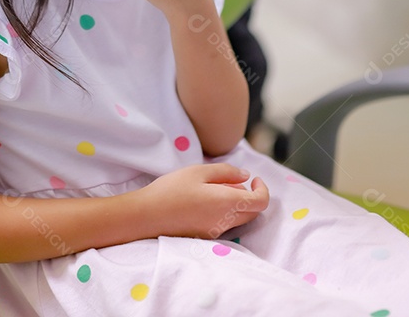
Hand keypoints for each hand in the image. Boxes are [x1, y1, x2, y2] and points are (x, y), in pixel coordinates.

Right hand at [139, 163, 269, 239]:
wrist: (146, 216)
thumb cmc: (171, 189)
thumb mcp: (199, 171)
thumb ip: (226, 172)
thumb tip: (245, 177)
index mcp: (227, 203)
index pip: (261, 202)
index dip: (262, 189)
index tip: (254, 179)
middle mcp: (225, 222)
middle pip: (252, 212)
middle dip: (250, 196)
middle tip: (232, 182)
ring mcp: (215, 232)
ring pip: (238, 219)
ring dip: (236, 204)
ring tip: (214, 189)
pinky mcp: (204, 237)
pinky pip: (224, 224)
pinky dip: (224, 212)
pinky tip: (204, 201)